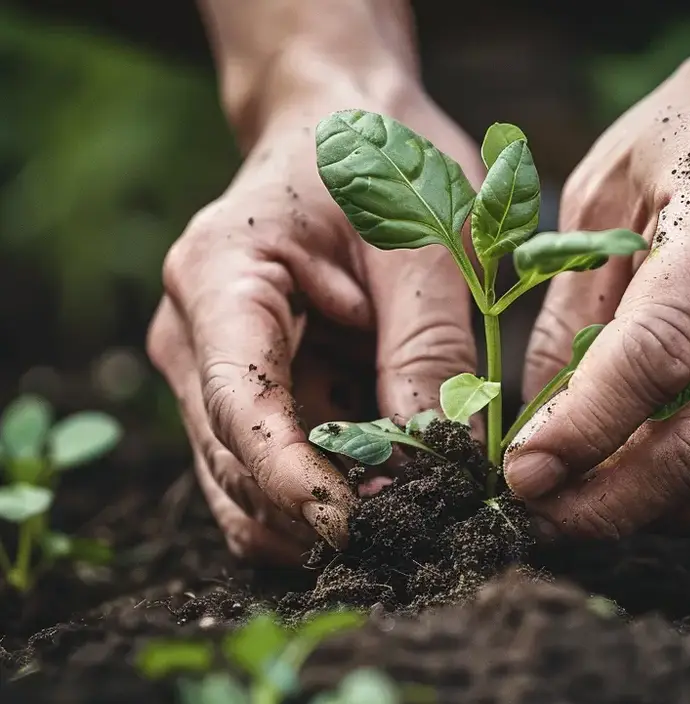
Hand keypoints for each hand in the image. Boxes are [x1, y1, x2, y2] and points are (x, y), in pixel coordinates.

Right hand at [148, 86, 481, 561]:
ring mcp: (208, 371)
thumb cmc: (382, 165)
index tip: (355, 527)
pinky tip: (385, 490)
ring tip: (411, 506)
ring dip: (323, 513)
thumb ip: (428, 349)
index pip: (239, 400)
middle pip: (235, 459)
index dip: (291, 477)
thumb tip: (437, 462)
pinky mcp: (239, 395)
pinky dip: (323, 498)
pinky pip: (266, 476)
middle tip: (417, 526)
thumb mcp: (426, 246)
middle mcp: (191, 334)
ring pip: (245, 486)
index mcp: (219, 275)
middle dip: (321, 507)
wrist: (337, 129)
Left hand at [505, 0, 689, 536]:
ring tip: (604, 492)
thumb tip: (542, 409)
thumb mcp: (621, 173)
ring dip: (661, 509)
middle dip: (609, 505)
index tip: (524, 478)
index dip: (579, 436)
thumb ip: (575, 296)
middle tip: (550, 513)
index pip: (653, 360)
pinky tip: (678, 462)